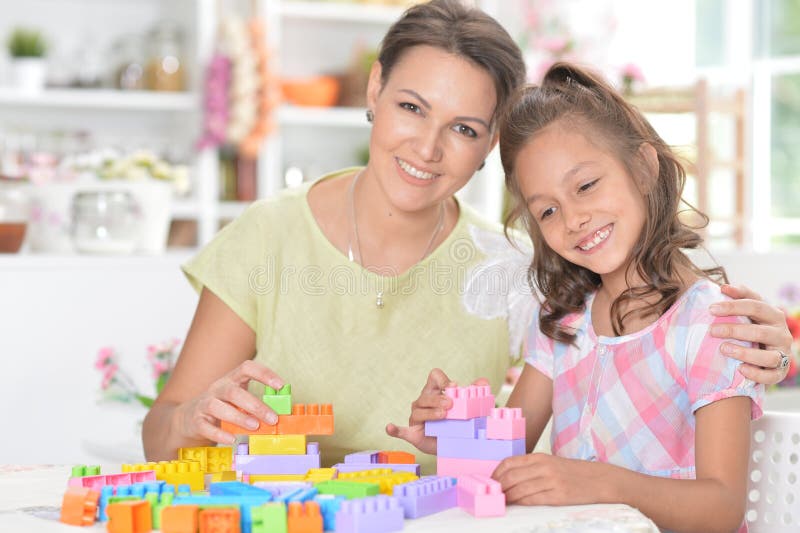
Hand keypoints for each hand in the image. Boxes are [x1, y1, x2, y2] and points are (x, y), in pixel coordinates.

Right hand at [174, 360, 283, 444]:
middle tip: (272, 418)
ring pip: (219, 407)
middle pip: (234, 392)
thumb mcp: (237, 401)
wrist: (188, 419)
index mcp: (231, 380)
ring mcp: (204, 404)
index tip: (280, 385)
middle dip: (255, 405)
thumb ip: (254, 404)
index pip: (247, 368)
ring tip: (255, 427)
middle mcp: (217, 388)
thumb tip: (280, 415)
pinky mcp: (196, 421)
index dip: (264, 374)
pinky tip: (231, 439)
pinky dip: (219, 434)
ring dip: (239, 417)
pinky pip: (206, 426)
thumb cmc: (222, 408)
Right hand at [385, 369, 489, 454]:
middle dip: (438, 399)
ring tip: (443, 416)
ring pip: (418, 411)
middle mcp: (424, 402)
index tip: (453, 386)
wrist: (455, 445)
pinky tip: (390, 428)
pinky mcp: (413, 434)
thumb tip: (483, 382)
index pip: (434, 377)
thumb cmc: (459, 422)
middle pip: (426, 395)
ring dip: (429, 412)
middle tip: (450, 405)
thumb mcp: (469, 407)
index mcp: (436, 392)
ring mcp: (417, 418)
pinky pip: (401, 431)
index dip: (442, 380)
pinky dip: (395, 429)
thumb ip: (476, 393)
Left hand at [493, 453, 612, 505]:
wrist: (600, 480)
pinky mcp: (559, 495)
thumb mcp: (551, 463)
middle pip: (511, 477)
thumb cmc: (573, 472)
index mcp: (540, 457)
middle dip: (499, 487)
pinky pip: (533, 499)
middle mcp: (544, 467)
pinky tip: (517, 505)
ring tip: (502, 502)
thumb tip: (508, 478)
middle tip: (493, 495)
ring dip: (508, 497)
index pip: (509, 463)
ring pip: (520, 489)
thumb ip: (531, 467)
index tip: (491, 482)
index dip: (496, 474)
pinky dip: (521, 503)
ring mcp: (551, 481)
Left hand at [710, 284, 792, 384]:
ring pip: (768, 356)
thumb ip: (739, 297)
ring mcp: (782, 354)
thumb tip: (724, 287)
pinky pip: (770, 375)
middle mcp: (781, 334)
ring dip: (744, 353)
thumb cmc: (755, 327)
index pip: (755, 306)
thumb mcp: (750, 311)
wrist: (769, 353)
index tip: (711, 308)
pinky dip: (756, 373)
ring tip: (723, 349)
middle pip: (759, 331)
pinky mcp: (779, 372)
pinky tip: (740, 369)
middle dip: (733, 330)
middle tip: (711, 330)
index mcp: (773, 315)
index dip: (733, 306)